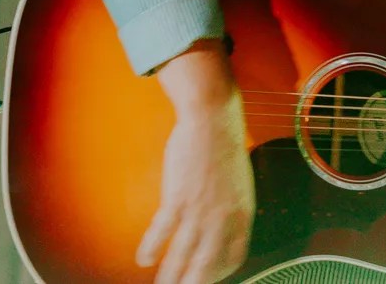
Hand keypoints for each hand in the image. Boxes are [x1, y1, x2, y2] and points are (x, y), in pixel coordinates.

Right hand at [139, 45, 254, 283]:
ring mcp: (200, 209)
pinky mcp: (178, 197)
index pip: (234, 257)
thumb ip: (231, 208)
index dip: (219, 273)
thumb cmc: (223, 146)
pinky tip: (144, 259)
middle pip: (206, 265)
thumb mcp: (238, 183)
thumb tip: (220, 225)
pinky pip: (162, 231)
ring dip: (169, 275)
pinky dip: (152, 248)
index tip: (206, 278)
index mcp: (242, 213)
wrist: (213, 118)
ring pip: (182, 254)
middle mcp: (223, 217)